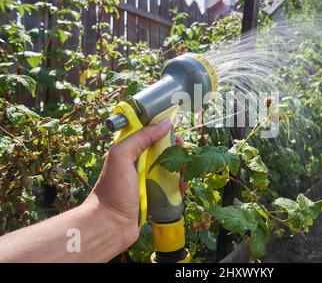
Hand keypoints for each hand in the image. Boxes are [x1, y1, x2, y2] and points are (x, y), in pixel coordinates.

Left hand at [84, 118, 180, 248]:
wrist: (110, 226)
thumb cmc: (112, 191)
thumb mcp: (122, 157)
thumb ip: (141, 138)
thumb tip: (164, 123)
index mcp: (129, 152)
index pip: (148, 134)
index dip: (162, 131)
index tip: (174, 133)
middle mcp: (138, 165)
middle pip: (162, 151)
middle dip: (175, 150)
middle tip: (182, 153)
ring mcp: (147, 181)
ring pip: (169, 169)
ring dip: (179, 168)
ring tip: (185, 171)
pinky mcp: (154, 197)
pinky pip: (170, 187)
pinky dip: (178, 186)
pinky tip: (183, 187)